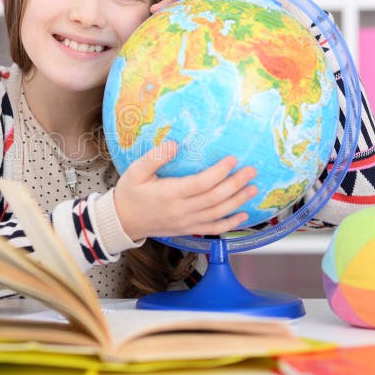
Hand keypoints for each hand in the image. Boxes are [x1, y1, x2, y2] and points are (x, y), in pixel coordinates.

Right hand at [113, 141, 257, 240]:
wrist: (122, 221)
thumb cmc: (129, 194)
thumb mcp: (135, 171)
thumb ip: (155, 157)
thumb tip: (174, 144)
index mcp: (169, 194)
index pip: (201, 183)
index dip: (219, 172)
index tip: (232, 159)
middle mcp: (181, 210)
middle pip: (215, 198)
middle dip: (236, 184)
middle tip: (251, 171)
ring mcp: (186, 222)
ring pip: (218, 213)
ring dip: (237, 201)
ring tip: (253, 188)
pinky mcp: (187, 229)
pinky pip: (213, 229)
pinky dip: (230, 224)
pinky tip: (243, 215)